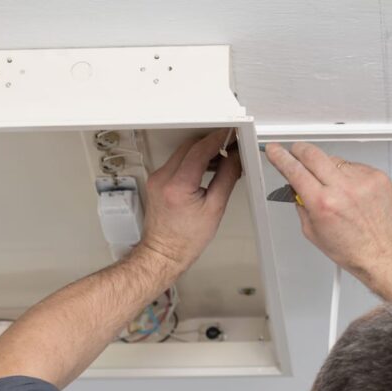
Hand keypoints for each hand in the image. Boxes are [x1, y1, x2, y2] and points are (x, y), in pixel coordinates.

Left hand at [138, 129, 241, 270]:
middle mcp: (162, 178)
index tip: (231, 136)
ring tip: (221, 159)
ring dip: (202, 151)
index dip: (218, 139)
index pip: (199, 150)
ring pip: (182, 152)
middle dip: (211, 143)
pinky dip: (192, 160)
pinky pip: (176, 161)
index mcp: (177, 186)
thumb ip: (226, 178)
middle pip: (189, 146)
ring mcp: (157, 178)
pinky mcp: (157, 181)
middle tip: (229, 147)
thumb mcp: (214, 209)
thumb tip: (234, 158)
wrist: (164, 252)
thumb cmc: (186, 240)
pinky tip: (206, 167)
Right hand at [265, 142, 391, 278]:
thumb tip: (296, 185)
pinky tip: (352, 192)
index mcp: (323, 203)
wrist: (384, 253)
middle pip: (313, 154)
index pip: (294, 170)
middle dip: (300, 151)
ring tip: (335, 188)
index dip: (280, 157)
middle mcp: (343, 189)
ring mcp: (362, 180)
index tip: (274, 150)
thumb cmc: (352, 249)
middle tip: (296, 152)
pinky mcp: (376, 177)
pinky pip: (354, 166)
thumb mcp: (313, 232)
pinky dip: (348, 175)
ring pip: (334, 160)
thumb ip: (302, 205)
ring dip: (327, 168)